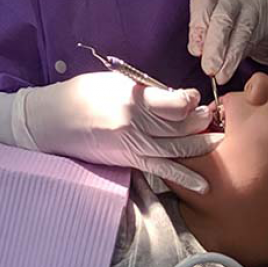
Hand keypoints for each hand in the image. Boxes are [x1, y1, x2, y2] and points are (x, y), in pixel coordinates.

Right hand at [0, 72, 220, 192]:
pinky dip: (183, 177)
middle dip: (200, 121)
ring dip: (199, 145)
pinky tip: (203, 184)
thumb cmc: (81, 94)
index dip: (190, 100)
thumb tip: (172, 98)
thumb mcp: (113, 82)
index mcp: (132, 99)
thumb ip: (145, 90)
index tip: (193, 96)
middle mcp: (136, 124)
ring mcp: (132, 145)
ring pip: (176, 148)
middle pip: (180, 126)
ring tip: (216, 139)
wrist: (51, 120)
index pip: (176, 103)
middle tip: (211, 116)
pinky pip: (160, 169)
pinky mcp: (128, 160)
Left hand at [189, 0, 267, 84]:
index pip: (203, 3)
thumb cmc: (224, 10)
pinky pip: (250, 42)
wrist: (259, 6)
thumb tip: (196, 50)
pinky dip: (237, 59)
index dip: (198, 27)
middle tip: (208, 68)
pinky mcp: (265, 21)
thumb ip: (201, 28)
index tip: (195, 51)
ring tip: (220, 75)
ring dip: (228, 58)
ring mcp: (252, 7)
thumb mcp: (208, 11)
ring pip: (241, 33)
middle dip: (215, 46)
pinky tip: (228, 71)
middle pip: (224, 18)